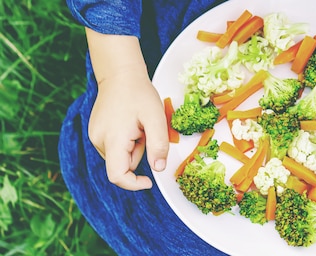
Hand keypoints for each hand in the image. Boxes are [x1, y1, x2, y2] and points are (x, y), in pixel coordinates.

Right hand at [85, 28, 168, 189]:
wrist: (120, 74)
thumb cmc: (139, 93)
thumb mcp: (156, 118)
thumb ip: (159, 145)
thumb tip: (159, 168)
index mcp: (113, 139)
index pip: (117, 176)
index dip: (133, 184)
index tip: (149, 181)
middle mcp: (99, 140)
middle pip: (122, 165)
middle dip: (139, 154)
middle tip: (147, 131)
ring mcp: (95, 136)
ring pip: (119, 156)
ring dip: (133, 147)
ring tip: (138, 125)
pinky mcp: (96, 132)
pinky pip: (115, 147)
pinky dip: (126, 141)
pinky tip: (130, 123)